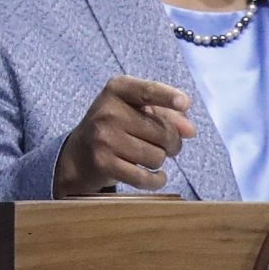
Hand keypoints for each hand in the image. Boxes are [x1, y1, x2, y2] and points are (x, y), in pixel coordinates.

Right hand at [54, 76, 196, 196]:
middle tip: (166, 144)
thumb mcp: (137, 110)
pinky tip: (157, 176)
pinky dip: (156, 180)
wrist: (78, 155)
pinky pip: (144, 177)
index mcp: (117, 89)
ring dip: (160, 160)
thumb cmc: (117, 127)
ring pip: (157, 156)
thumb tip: (190, 131)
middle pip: (164, 131)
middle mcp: (108, 111)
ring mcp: (103, 138)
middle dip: (173, 142)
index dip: (168, 96)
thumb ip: (168, 113)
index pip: (148, 90)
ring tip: (150, 156)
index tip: (185, 103)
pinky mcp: (103, 163)